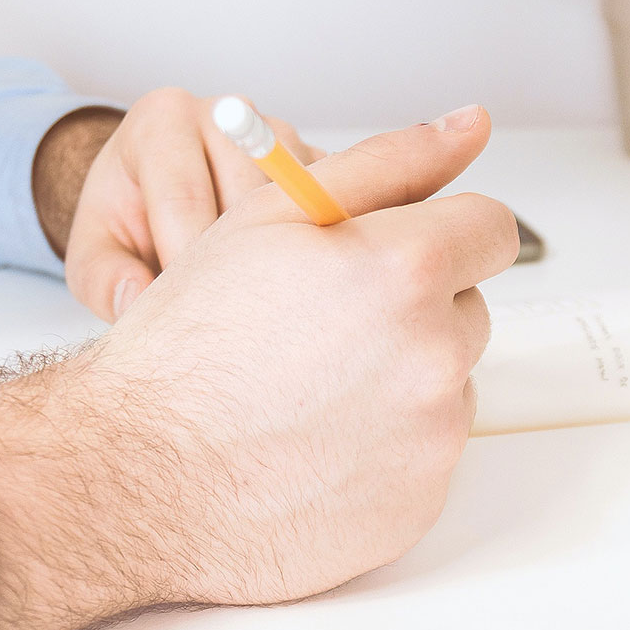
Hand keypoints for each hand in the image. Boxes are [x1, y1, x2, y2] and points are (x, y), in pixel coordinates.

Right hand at [0, 106, 512, 629]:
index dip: (441, 234)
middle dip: (413, 310)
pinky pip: (427, 456)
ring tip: (310, 392)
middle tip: (323, 329)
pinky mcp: (421, 504)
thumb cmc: (190, 345)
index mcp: (405, 268)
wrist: (139, 476)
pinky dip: (386, 449)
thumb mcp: (272, 217)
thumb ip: (387, 163)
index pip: (490, 228)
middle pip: (469, 309)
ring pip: (449, 385)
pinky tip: (314, 446)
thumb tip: (469, 125)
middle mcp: (434, 354)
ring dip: (401, 380)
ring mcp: (432, 437)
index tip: (401, 254)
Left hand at [46, 88, 326, 322]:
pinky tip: (289, 283)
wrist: (159, 195)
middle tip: (225, 316)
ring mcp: (278, 133)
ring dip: (281, 259)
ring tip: (257, 301)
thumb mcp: (92, 254)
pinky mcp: (318, 160)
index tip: (185, 314)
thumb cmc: (126, 222)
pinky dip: (314, 250)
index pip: (184, 196)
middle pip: (248, 199)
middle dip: (237, 265)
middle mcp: (226, 112)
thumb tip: (137, 302)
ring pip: (296, 205)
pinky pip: (331, 209)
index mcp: (161, 120)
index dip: (185, 264)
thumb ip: (104, 279)